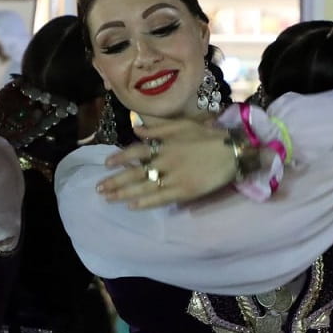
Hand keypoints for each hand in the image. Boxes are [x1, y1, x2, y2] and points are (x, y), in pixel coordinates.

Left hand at [99, 118, 238, 209]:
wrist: (233, 152)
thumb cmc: (209, 136)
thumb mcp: (183, 125)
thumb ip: (158, 128)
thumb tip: (136, 130)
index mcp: (165, 144)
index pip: (136, 151)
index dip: (120, 157)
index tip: (106, 163)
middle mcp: (165, 161)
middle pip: (135, 172)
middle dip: (115, 180)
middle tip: (99, 188)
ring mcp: (174, 177)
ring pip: (144, 187)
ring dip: (124, 193)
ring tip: (108, 198)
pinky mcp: (185, 191)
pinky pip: (161, 198)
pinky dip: (145, 202)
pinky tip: (132, 206)